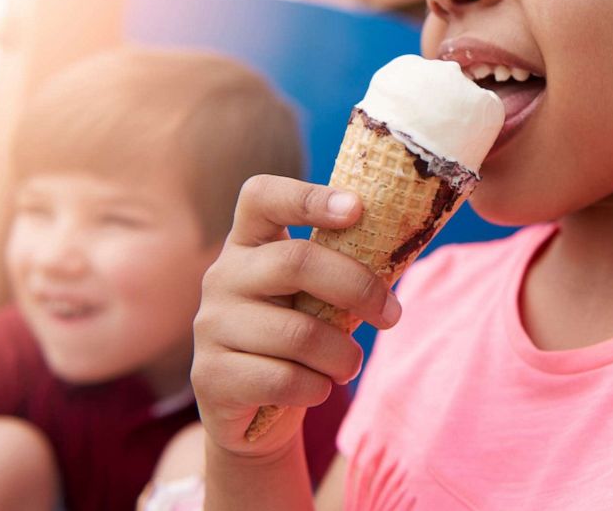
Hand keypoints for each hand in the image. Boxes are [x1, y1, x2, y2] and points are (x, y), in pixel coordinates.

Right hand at [191, 175, 401, 459]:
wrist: (253, 415)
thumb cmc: (297, 343)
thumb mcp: (314, 297)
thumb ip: (341, 269)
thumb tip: (401, 243)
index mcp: (249, 244)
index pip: (262, 197)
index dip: (309, 197)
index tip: (358, 209)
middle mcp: (222, 276)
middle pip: (295, 261)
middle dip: (358, 288)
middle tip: (391, 314)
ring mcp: (211, 326)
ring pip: (298, 333)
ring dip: (343, 355)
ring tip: (348, 365)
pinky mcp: (211, 378)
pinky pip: (284, 380)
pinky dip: (317, 388)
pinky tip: (316, 389)